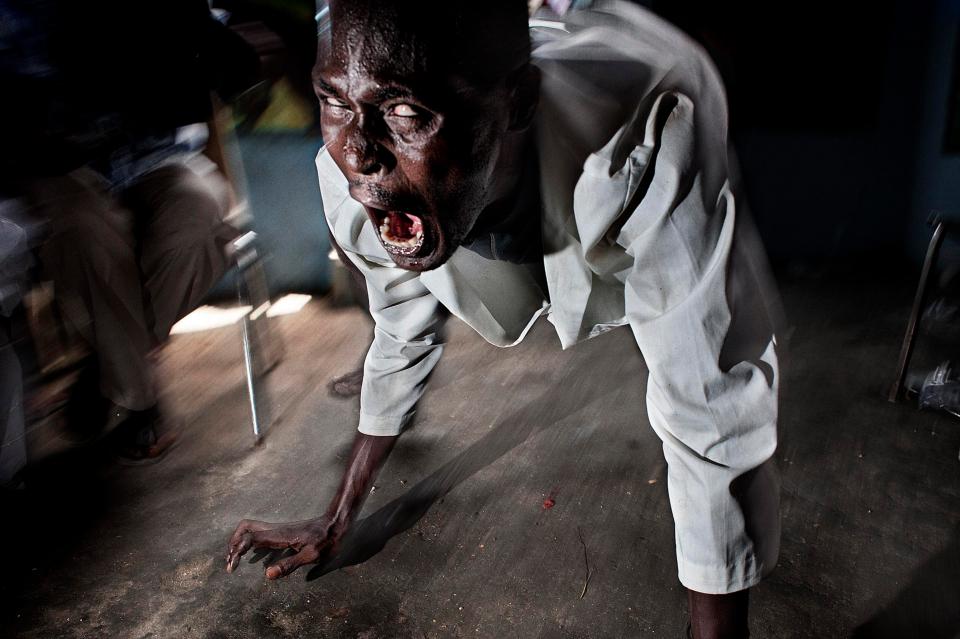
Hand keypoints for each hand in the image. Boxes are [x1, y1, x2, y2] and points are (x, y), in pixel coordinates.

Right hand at [225, 516, 343, 578]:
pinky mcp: (283, 532)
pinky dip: (249, 541)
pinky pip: (260, 533)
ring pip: (251, 528)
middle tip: (230, 561)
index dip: (237, 551)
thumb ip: (288, 565)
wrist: (335, 524)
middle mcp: (275, 530)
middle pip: (245, 527)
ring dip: (240, 541)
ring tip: (235, 559)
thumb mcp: (310, 556)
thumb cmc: (325, 541)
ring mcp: (278, 529)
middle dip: (233, 542)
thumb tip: (266, 575)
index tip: (232, 567)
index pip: (249, 538)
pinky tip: (252, 555)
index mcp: (278, 535)